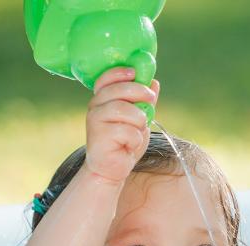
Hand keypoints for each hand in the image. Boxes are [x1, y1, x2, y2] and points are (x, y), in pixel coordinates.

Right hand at [84, 67, 159, 184]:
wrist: (112, 169)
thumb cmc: (124, 142)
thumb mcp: (138, 119)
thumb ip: (144, 101)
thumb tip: (154, 82)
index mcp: (102, 98)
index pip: (106, 78)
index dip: (120, 72)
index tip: (135, 73)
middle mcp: (95, 106)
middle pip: (119, 90)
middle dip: (140, 93)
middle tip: (150, 101)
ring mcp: (95, 120)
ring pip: (125, 109)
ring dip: (139, 121)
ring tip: (137, 132)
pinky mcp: (99, 137)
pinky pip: (127, 131)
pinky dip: (135, 139)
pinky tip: (128, 146)